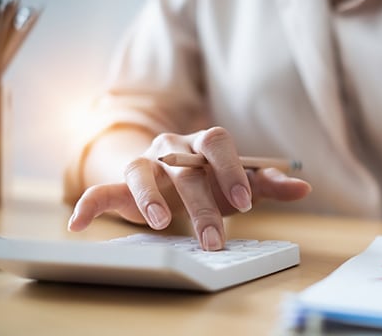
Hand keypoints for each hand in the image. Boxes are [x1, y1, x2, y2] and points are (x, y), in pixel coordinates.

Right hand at [68, 126, 311, 249]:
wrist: (171, 173)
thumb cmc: (210, 179)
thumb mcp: (239, 182)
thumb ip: (268, 184)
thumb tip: (304, 187)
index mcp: (204, 143)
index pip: (218, 143)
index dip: (230, 170)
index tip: (244, 204)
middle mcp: (172, 148)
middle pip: (185, 169)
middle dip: (201, 204)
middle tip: (214, 238)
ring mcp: (146, 164)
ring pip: (141, 171)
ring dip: (151, 198)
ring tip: (164, 223)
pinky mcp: (121, 186)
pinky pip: (100, 190)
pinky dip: (87, 204)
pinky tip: (77, 223)